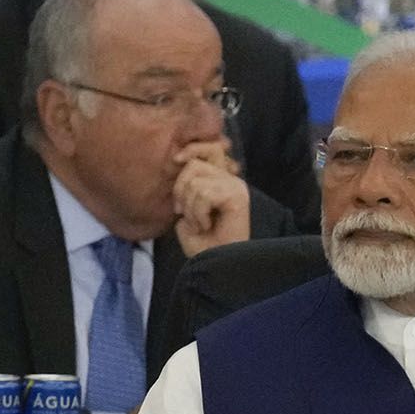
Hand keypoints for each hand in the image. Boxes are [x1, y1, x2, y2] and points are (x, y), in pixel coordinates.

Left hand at [171, 142, 251, 256]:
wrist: (216, 264)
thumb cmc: (203, 244)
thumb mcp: (187, 212)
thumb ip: (186, 189)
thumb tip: (181, 166)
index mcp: (219, 181)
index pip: (207, 149)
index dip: (191, 150)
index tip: (176, 159)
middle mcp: (230, 180)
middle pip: (194, 164)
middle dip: (180, 190)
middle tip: (185, 213)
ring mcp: (235, 186)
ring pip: (196, 182)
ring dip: (190, 208)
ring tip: (200, 224)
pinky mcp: (237, 195)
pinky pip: (204, 194)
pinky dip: (198, 213)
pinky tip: (207, 226)